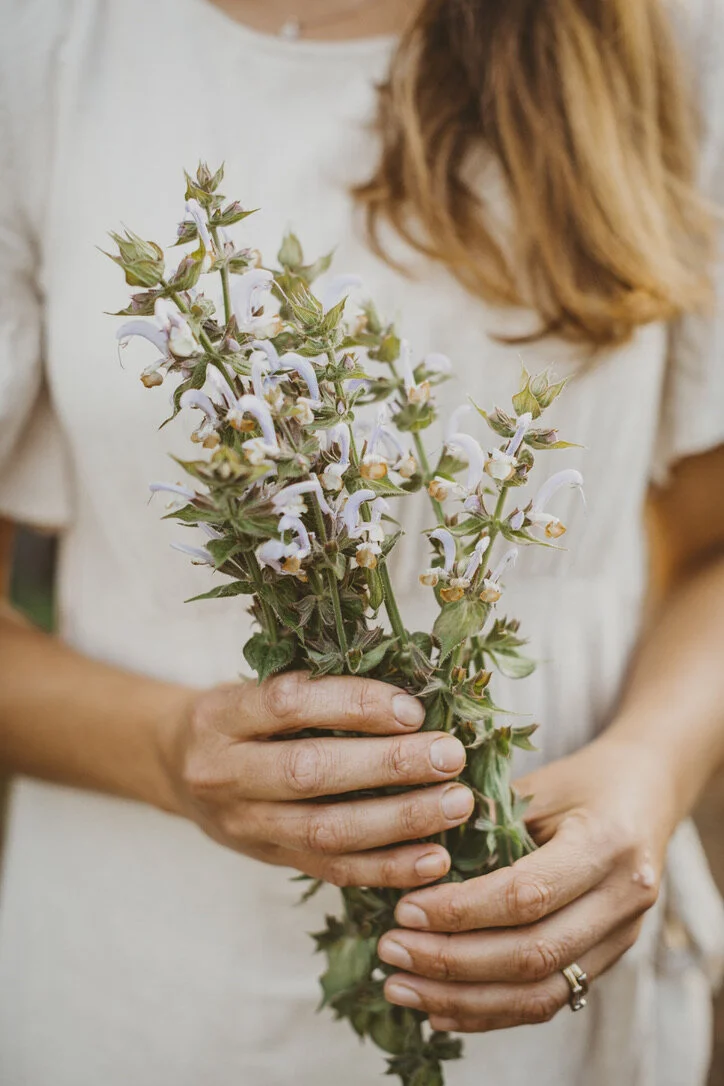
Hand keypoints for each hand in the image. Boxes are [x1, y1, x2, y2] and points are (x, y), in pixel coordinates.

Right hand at [159, 671, 473, 887]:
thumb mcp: (255, 684)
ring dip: (400, 820)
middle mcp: (225, 773)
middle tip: (448, 755)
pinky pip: (332, 870)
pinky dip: (388, 868)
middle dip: (388, 766)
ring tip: (456, 803)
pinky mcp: (269, 859)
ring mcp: (244, 824)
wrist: (176, 765)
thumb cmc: (237, 715)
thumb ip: (315, 690)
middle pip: (310, 773)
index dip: (354, 706)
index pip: (288, 705)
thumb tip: (411, 696)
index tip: (413, 708)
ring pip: (325, 831)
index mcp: (221, 716)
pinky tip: (434, 858)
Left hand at [378, 734, 675, 1030]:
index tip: (404, 910)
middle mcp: (623, 899)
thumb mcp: (538, 785)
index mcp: (605, 844)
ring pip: (540, 993)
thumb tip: (411, 863)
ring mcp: (622, 937)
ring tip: (401, 987)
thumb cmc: (582, 780)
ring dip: (463, 1000)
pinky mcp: (609, 960)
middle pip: (533, 953)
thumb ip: (486, 824)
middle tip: (390, 951)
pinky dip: (490, 1013)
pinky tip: (440, 1010)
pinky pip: (549, 1001)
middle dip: (453, 962)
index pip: (527, 894)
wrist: (646, 791)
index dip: (461, 910)